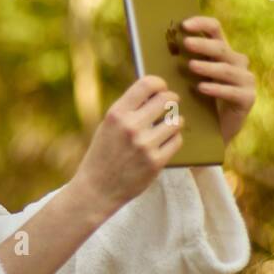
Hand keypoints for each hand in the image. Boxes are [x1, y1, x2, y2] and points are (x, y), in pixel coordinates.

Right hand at [73, 75, 183, 216]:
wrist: (96, 189)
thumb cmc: (103, 154)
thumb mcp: (107, 127)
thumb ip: (128, 110)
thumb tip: (155, 92)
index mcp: (117, 114)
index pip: (147, 84)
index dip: (159, 84)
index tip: (162, 88)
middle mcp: (131, 127)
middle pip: (167, 100)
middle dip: (172, 100)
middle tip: (171, 105)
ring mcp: (145, 145)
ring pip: (176, 121)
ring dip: (175, 122)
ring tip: (167, 126)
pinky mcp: (156, 162)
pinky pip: (177, 141)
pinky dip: (173, 140)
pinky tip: (164, 143)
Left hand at [179, 16, 254, 146]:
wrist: (211, 131)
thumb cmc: (194, 101)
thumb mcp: (186, 78)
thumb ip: (178, 62)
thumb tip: (154, 46)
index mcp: (220, 52)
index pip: (215, 29)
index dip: (201, 23)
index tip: (183, 25)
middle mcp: (236, 62)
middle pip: (221, 47)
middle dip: (203, 44)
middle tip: (186, 43)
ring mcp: (245, 79)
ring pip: (227, 68)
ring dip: (208, 66)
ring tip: (191, 66)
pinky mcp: (248, 98)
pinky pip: (233, 91)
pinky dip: (217, 89)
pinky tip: (202, 88)